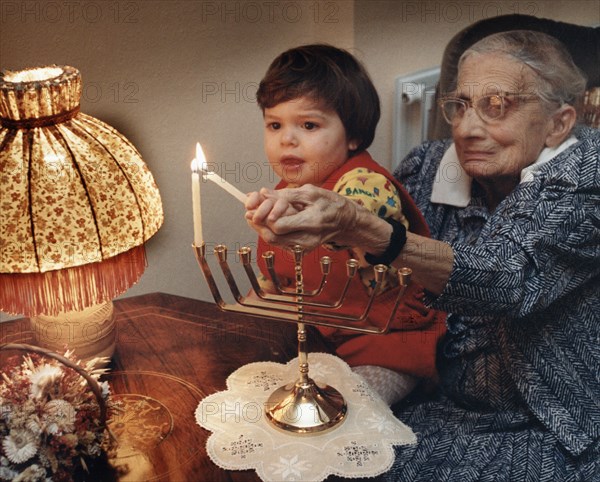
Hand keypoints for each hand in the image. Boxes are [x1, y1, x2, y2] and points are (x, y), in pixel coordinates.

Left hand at [245, 185, 388, 252]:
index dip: (264, 216)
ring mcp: (304, 247)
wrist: (345, 221)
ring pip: (273, 240)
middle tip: (248, 210)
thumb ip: (285, 195)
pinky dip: (269, 231)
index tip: (256, 205)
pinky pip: (279, 242)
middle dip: (257, 222)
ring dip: (261, 227)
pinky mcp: (301, 249)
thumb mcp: (310, 192)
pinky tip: (266, 220)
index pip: (279, 226)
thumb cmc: (330, 203)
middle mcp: (308, 239)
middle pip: (273, 236)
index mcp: (312, 222)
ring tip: (254, 213)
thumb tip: (263, 193)